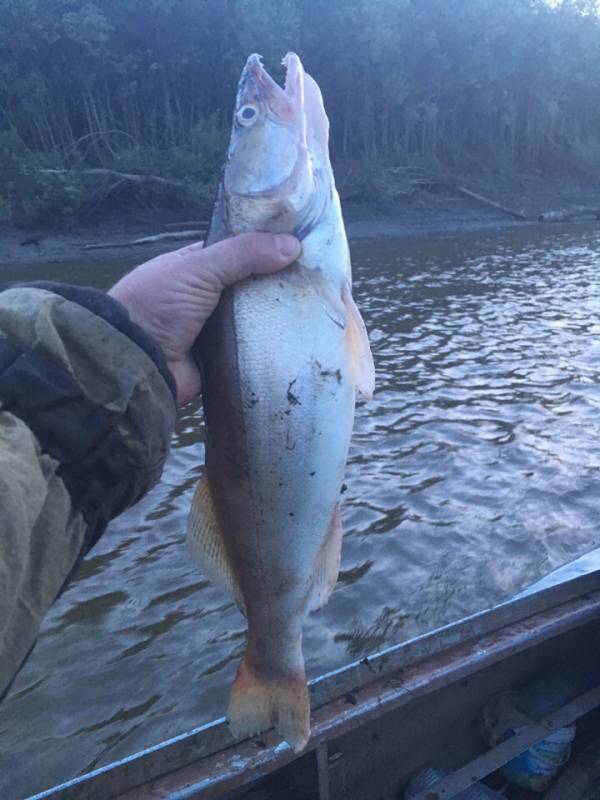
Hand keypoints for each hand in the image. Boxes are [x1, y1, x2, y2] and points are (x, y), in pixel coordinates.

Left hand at [109, 233, 300, 404]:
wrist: (135, 362)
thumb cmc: (157, 305)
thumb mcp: (197, 268)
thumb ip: (242, 254)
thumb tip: (293, 244)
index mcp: (194, 267)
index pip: (238, 250)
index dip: (266, 246)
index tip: (303, 244)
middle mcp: (206, 296)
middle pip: (251, 285)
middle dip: (279, 283)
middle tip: (319, 278)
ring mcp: (215, 329)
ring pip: (256, 317)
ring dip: (279, 315)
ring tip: (319, 306)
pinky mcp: (224, 359)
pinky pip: (254, 348)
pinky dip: (272, 344)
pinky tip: (303, 337)